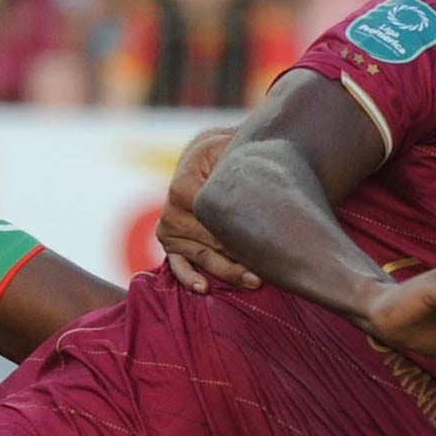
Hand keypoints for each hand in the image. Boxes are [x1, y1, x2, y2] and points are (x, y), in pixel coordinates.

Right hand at [155, 125, 258, 291]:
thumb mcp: (232, 147)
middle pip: (210, 242)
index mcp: (182, 187)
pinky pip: (178, 265)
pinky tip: (205, 288)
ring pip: (202, 256)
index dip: (236, 234)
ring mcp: (169, 228)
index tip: (264, 242)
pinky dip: (190, 278)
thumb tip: (253, 182)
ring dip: (227, 271)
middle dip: (239, 255)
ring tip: (255, 280)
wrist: (211, 154)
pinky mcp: (172, 241)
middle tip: (266, 270)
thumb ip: (237, 162)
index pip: (211, 220)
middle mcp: (171, 209)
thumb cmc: (229, 151)